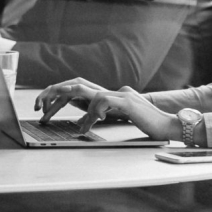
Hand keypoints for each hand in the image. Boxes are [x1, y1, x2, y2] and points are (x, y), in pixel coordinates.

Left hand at [38, 81, 174, 136]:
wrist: (170, 126)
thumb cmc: (148, 125)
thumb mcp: (121, 118)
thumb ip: (105, 113)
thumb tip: (85, 117)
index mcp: (112, 94)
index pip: (81, 90)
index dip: (61, 97)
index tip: (46, 109)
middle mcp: (115, 90)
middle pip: (77, 85)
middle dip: (55, 94)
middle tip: (40, 108)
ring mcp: (121, 94)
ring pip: (88, 93)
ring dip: (76, 108)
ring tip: (74, 123)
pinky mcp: (127, 101)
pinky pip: (102, 101)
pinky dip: (94, 112)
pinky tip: (94, 122)